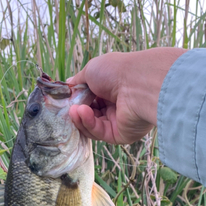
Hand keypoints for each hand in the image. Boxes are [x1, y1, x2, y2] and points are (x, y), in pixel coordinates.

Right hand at [68, 48, 186, 144]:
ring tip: (74, 110)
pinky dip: (89, 123)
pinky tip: (82, 113)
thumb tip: (68, 85)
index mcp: (111, 90)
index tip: (66, 100)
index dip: (77, 101)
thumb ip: (78, 81)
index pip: (90, 100)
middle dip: (77, 112)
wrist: (138, 83)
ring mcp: (118, 122)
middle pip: (89, 115)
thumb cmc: (117, 71)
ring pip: (92, 126)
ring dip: (81, 118)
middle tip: (68, 108)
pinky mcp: (120, 135)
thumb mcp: (91, 70)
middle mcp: (115, 106)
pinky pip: (99, 132)